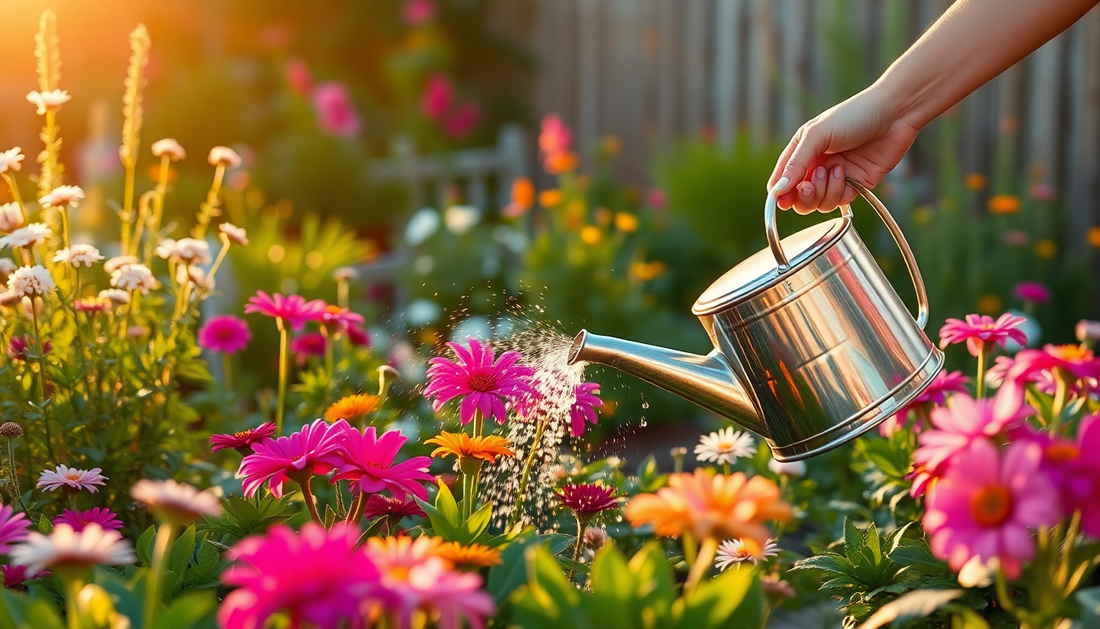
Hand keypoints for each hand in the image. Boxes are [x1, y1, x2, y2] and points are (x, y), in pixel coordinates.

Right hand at [767, 86, 920, 213]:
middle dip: (803, 196)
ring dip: (824, 191)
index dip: (780, 193)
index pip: (782, 180)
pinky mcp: (856, 185)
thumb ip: (796, 164)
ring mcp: (836, 177)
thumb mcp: (817, 135)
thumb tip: (777, 191)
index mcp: (802, 150)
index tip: (782, 200)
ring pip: (819, 203)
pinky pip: (839, 202)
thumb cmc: (853, 116)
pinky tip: (846, 173)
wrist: (895, 114)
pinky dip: (839, 193)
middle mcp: (816, 165)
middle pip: (799, 197)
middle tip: (809, 186)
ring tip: (835, 169)